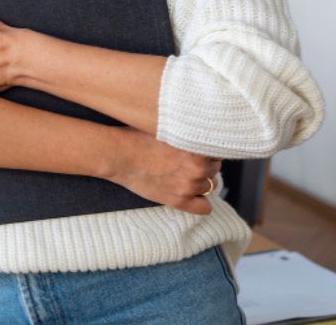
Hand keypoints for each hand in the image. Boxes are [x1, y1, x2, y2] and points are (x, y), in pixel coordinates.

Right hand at [106, 128, 220, 214]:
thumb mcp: (168, 127)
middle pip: (215, 167)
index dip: (207, 148)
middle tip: (187, 161)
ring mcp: (189, 185)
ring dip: (201, 181)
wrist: (118, 155)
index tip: (198, 149)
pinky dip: (201, 202)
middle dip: (205, 164)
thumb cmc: (138, 137)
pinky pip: (205, 208)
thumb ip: (189, 132)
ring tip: (183, 174)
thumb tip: (203, 135)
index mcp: (197, 146)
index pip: (218, 149)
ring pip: (212, 185)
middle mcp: (198, 167)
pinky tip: (191, 194)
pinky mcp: (179, 200)